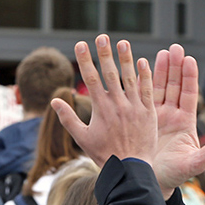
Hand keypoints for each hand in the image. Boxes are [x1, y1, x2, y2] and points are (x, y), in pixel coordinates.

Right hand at [52, 34, 157, 166]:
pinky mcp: (149, 113)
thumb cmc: (104, 154)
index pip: (91, 78)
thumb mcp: (82, 138)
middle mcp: (118, 104)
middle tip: (102, 36)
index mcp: (101, 108)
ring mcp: (135, 107)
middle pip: (111, 73)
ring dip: (126, 59)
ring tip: (123, 42)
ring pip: (130, 78)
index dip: (86, 60)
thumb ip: (68, 118)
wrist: (130, 168)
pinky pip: (148, 90)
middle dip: (105, 53)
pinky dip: (145, 75)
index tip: (81, 44)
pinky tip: (144, 61)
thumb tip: (55, 101)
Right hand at [152, 44, 204, 198]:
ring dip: (162, 70)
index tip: (190, 59)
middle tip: (176, 47)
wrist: (151, 183)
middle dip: (176, 67)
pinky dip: (143, 82)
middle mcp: (173, 116)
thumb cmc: (174, 176)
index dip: (189, 77)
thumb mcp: (195, 163)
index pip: (189, 95)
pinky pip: (144, 97)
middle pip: (175, 87)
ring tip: (163, 51)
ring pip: (160, 88)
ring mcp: (158, 116)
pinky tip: (140, 67)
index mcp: (186, 123)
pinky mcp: (144, 120)